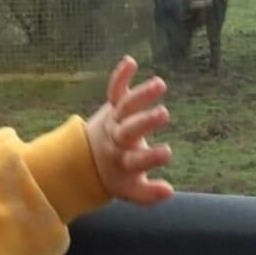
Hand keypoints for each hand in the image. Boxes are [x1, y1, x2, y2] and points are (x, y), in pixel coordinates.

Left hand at [86, 56, 172, 204]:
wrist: (85, 158)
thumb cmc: (117, 175)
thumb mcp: (131, 190)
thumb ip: (150, 193)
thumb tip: (170, 192)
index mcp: (123, 162)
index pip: (137, 160)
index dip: (151, 158)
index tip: (168, 153)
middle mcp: (117, 139)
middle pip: (129, 130)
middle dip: (145, 122)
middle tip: (164, 114)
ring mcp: (114, 120)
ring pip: (125, 106)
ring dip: (141, 95)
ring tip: (160, 84)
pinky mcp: (112, 106)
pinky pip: (115, 90)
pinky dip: (121, 76)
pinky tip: (131, 60)